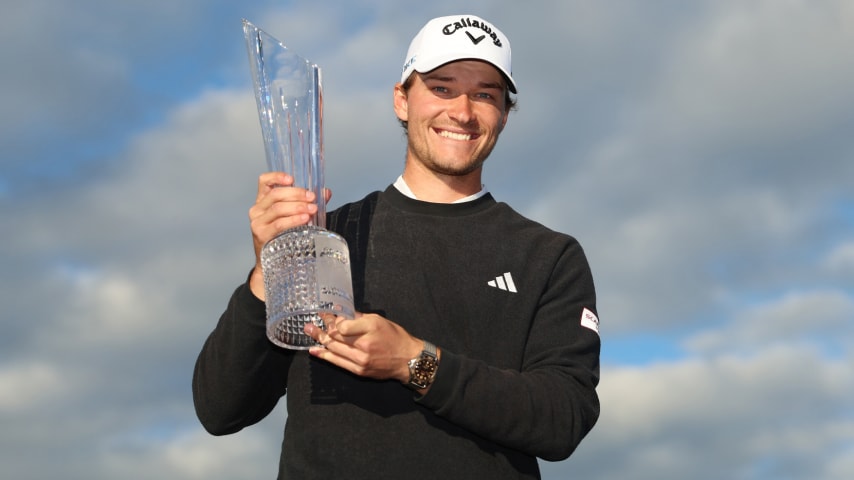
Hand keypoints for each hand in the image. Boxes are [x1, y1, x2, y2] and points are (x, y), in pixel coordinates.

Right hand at [247, 172, 331, 299]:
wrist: (274, 263)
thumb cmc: (285, 236)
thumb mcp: (295, 216)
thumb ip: (309, 203)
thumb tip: (326, 192)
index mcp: (263, 201)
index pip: (264, 182)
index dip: (276, 176)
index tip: (291, 178)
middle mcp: (257, 210)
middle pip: (276, 194)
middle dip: (297, 194)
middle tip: (312, 198)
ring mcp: (257, 223)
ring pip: (278, 208)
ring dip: (297, 206)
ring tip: (312, 209)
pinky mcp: (261, 235)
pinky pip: (279, 224)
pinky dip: (293, 220)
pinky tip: (305, 219)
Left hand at [305, 312, 423, 383]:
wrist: (408, 360)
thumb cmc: (395, 337)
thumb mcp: (380, 320)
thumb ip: (359, 318)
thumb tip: (340, 314)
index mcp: (371, 327)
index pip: (342, 325)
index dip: (332, 320)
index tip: (327, 315)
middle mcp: (365, 344)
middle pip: (336, 337)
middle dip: (321, 330)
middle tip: (309, 325)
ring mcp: (361, 360)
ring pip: (334, 349)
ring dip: (320, 341)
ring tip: (310, 333)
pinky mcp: (359, 371)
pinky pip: (338, 362)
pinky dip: (325, 356)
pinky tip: (315, 351)